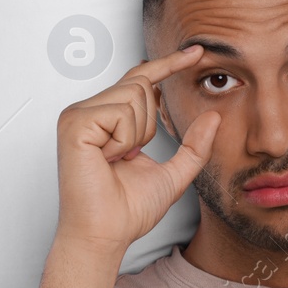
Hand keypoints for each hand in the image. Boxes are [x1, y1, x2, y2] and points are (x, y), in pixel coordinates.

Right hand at [54, 45, 219, 255]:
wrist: (105, 234)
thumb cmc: (127, 211)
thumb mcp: (174, 174)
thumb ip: (194, 146)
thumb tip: (213, 117)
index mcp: (107, 118)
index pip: (141, 80)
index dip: (169, 64)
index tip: (197, 53)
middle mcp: (88, 110)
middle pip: (141, 85)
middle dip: (149, 124)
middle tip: (128, 157)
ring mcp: (77, 115)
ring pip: (134, 96)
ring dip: (137, 135)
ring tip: (116, 159)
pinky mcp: (74, 123)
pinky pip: (120, 113)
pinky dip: (125, 140)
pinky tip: (107, 158)